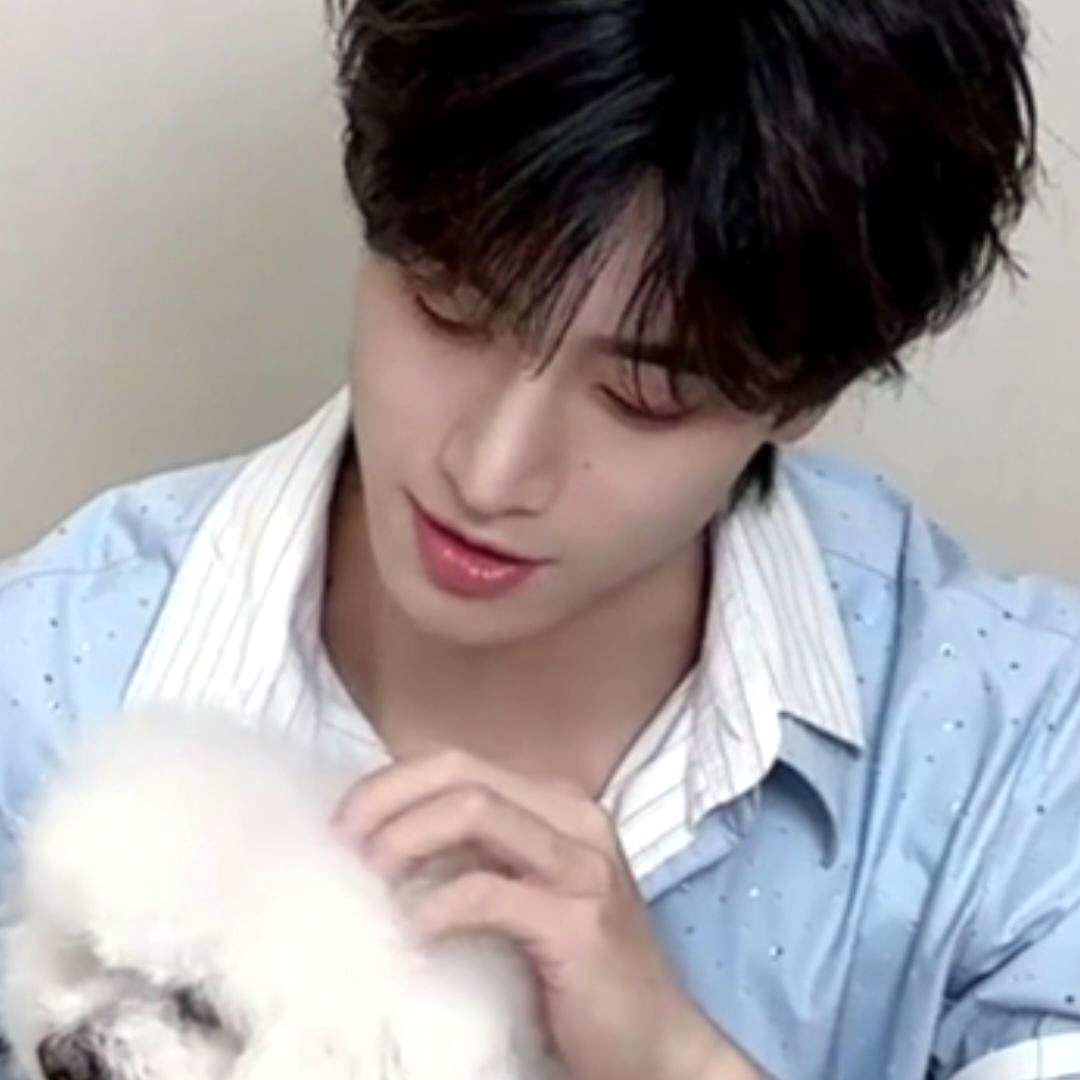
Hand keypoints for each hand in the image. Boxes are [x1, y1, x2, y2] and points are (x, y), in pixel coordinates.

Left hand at [332, 747, 763, 1079]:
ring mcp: (583, 864)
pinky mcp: (579, 920)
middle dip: (388, 797)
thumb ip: (477, 857)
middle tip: (342, 842)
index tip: (343, 822)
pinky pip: (487, 892)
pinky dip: (435, 906)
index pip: (459, 763)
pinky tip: (410, 932)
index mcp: (558, 804)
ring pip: (475, 810)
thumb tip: (385, 842)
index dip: (392, 783)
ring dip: (405, 836)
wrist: (656, 1045)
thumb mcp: (525, 894)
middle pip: (462, 772)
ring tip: (367, 875)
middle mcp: (575, 818)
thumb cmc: (578, 971)